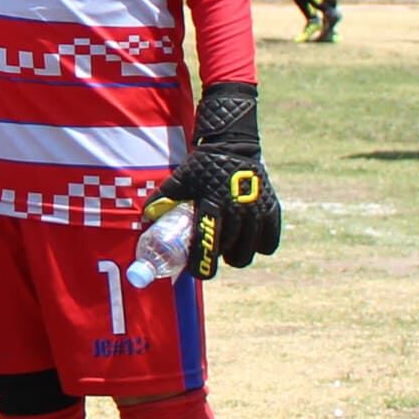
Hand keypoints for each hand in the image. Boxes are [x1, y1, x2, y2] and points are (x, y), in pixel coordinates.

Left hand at [159, 80, 282, 275]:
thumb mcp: (180, 180)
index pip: (208, 246)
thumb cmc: (202, 166)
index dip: (202, 265)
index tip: (198, 271)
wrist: (232, 147)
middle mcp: (237, 210)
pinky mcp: (272, 210)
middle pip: (230, 253)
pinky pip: (268, 244)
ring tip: (228, 246)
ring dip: (237, 255)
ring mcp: (257, 211)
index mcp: (212, 204)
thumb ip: (163, 199)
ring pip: (249, 252)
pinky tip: (247, 239)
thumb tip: (147, 218)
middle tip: (212, 250)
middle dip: (218, 257)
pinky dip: (258, 246)